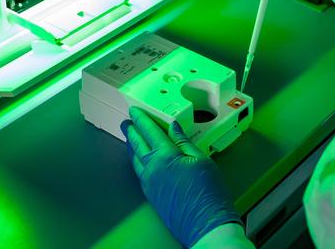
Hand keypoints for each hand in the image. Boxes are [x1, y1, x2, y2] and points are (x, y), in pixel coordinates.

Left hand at [121, 107, 240, 246]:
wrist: (205, 223)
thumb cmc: (208, 193)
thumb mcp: (201, 160)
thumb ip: (184, 142)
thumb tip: (174, 128)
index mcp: (166, 156)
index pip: (150, 132)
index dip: (141, 119)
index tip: (135, 111)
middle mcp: (153, 169)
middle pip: (138, 144)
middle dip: (132, 131)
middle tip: (127, 121)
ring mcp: (150, 183)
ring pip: (136, 159)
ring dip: (132, 146)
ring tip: (130, 138)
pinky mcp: (151, 194)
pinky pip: (139, 172)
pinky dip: (136, 161)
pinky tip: (139, 160)